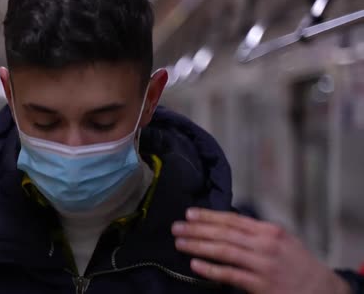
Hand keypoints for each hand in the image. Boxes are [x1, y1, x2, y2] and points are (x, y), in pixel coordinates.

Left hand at [171, 208, 350, 293]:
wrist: (322, 290)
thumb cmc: (297, 264)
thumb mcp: (281, 240)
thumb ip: (256, 232)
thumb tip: (225, 224)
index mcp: (269, 230)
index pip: (233, 219)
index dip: (209, 215)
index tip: (190, 213)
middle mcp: (266, 245)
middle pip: (224, 233)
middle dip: (197, 229)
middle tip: (176, 227)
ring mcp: (263, 265)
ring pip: (224, 251)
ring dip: (198, 246)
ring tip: (180, 243)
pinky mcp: (261, 285)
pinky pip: (230, 275)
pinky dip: (211, 269)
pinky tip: (194, 264)